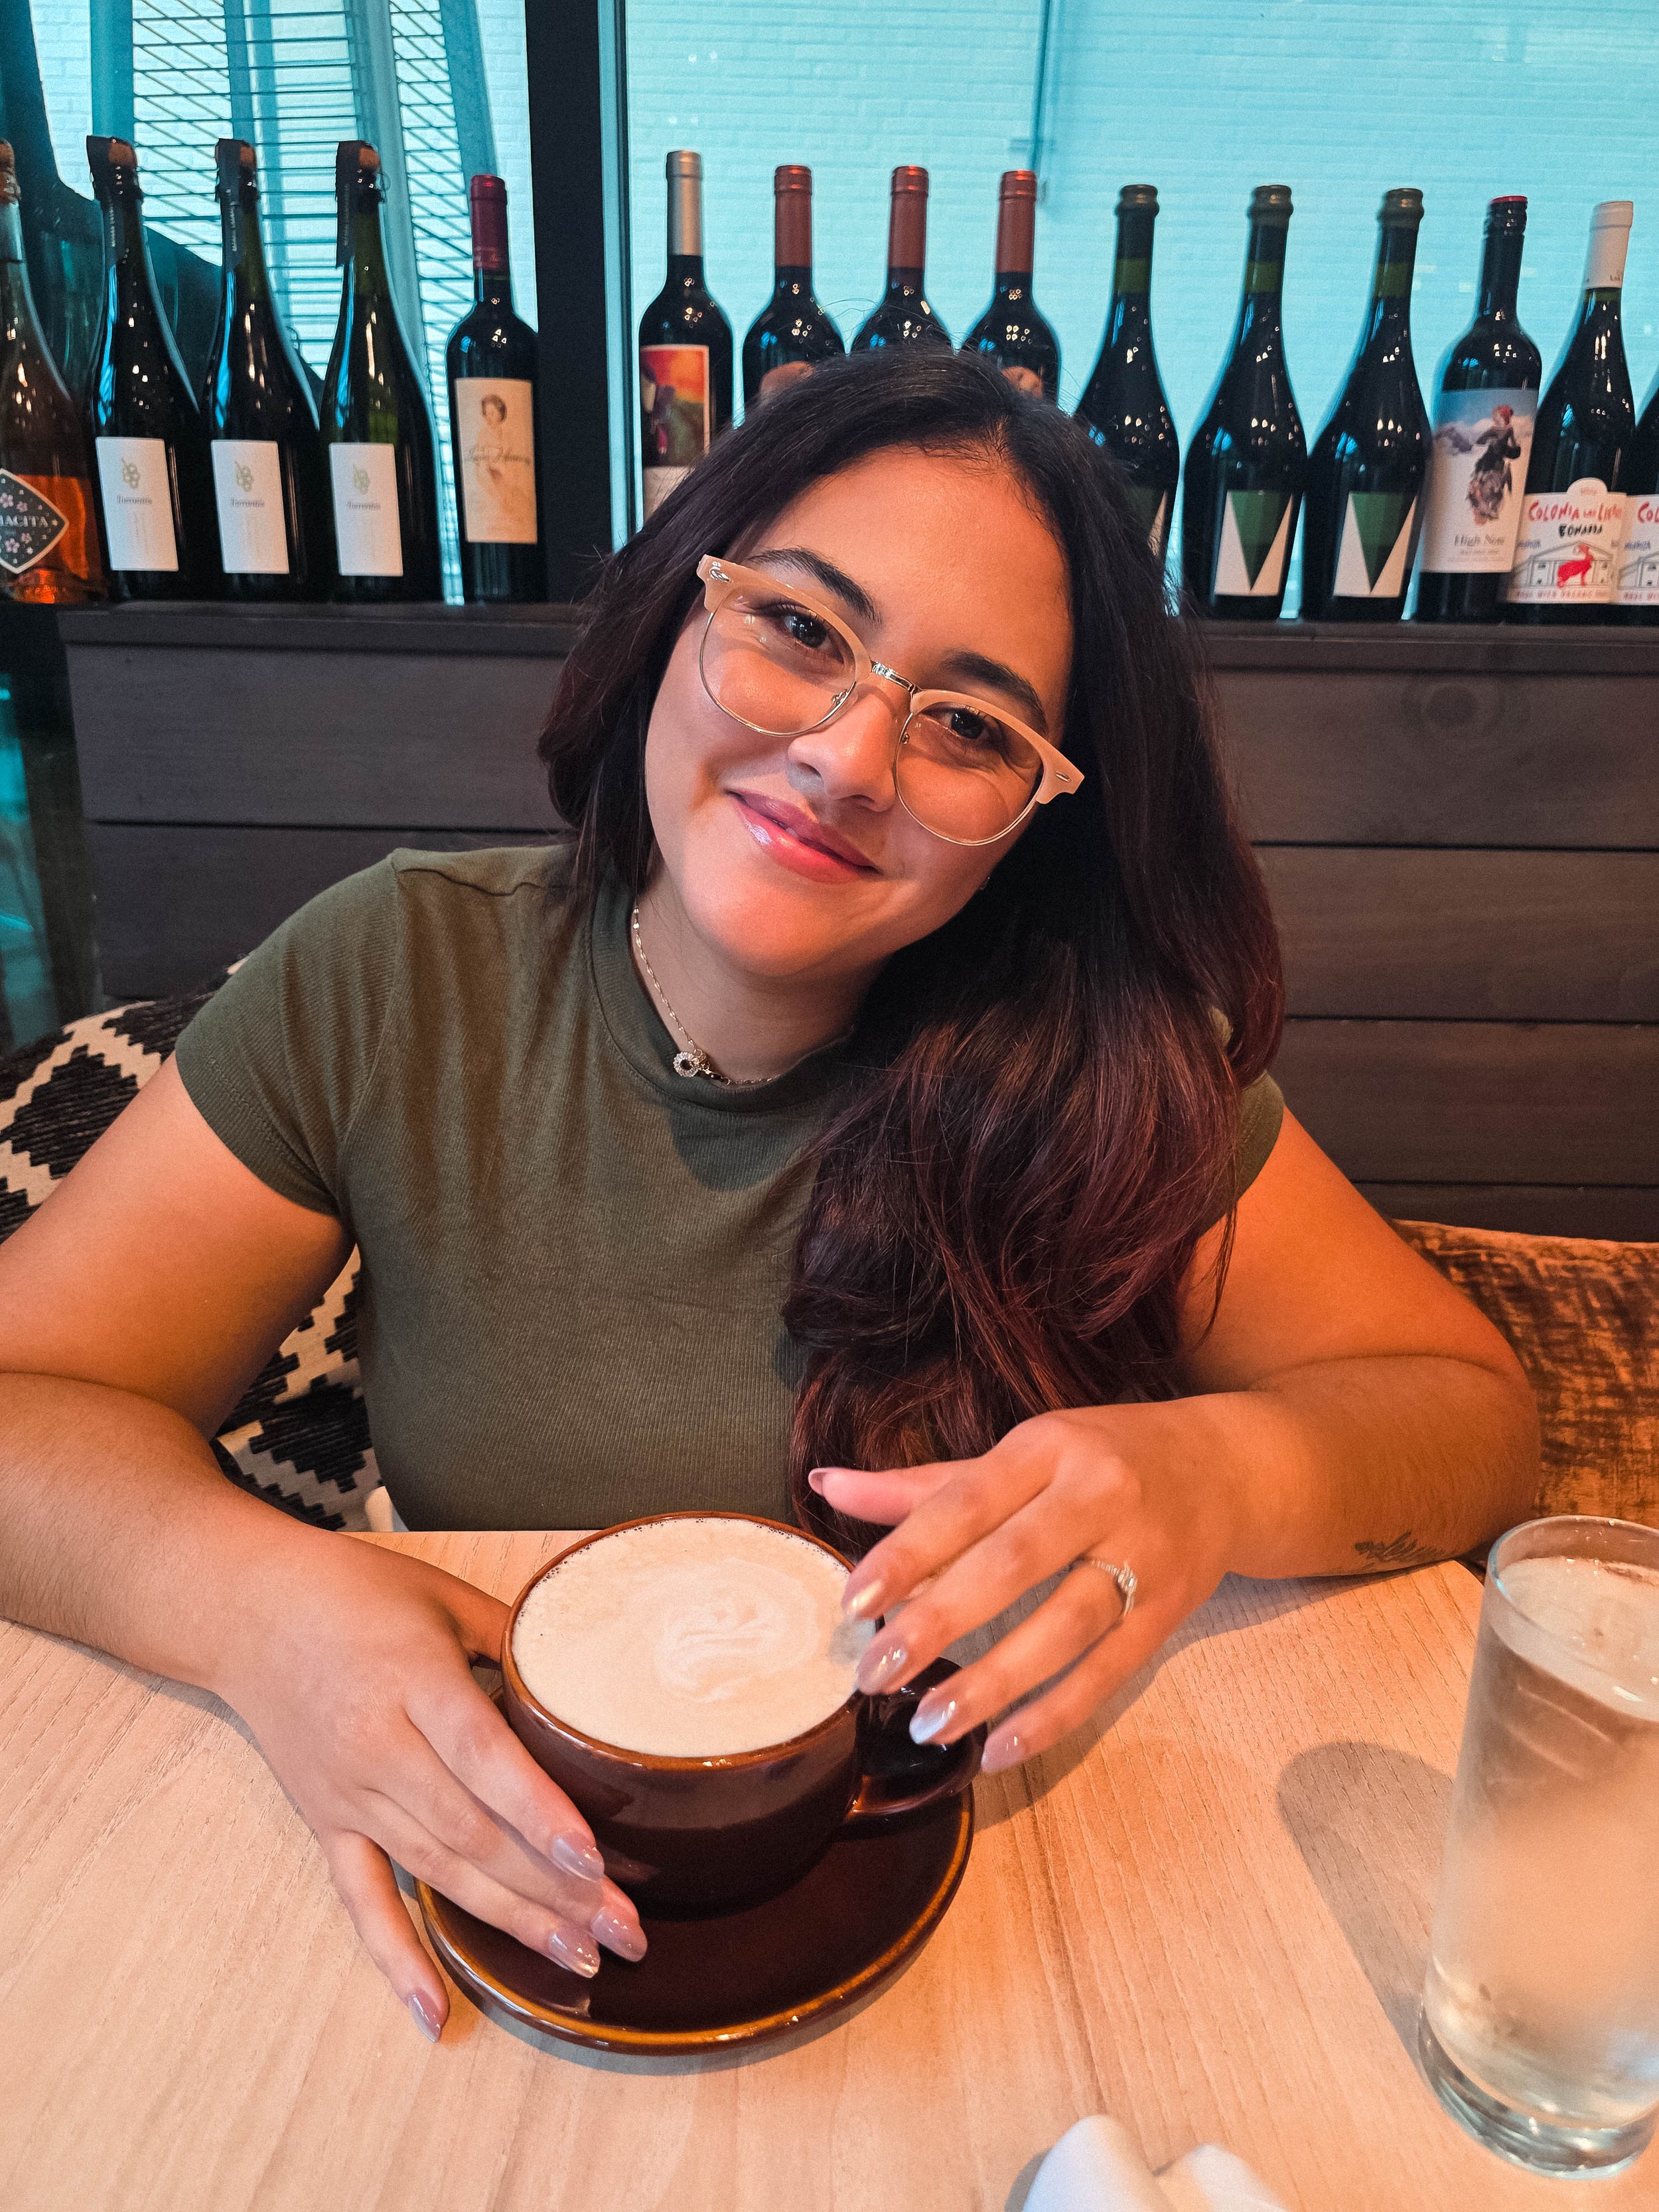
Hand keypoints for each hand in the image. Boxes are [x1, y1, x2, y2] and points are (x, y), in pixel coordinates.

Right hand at [214, 1537, 645, 2039]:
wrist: (247, 1611)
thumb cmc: (356, 1592)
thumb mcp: (445, 1596)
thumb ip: (517, 1639)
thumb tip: (592, 1675)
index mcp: (413, 1680)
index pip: (482, 1757)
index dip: (538, 1812)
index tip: (593, 1859)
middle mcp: (379, 1747)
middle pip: (472, 1831)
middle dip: (552, 1889)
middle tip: (623, 1930)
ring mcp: (349, 1794)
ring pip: (436, 1871)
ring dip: (509, 1920)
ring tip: (577, 1957)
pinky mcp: (327, 1823)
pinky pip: (361, 1899)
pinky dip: (395, 1958)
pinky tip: (433, 2012)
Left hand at [812, 1399, 1244, 1773]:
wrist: (1226, 1470)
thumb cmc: (1101, 1459)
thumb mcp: (1020, 1453)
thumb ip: (924, 1484)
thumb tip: (826, 1483)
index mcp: (1048, 1447)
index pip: (966, 1502)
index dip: (908, 1553)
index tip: (853, 1603)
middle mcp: (1099, 1495)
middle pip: (1012, 1565)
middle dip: (940, 1622)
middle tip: (875, 1673)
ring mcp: (1143, 1556)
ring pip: (1063, 1626)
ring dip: (995, 1681)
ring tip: (931, 1724)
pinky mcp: (1170, 1612)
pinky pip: (1108, 1673)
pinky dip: (1055, 1715)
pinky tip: (1002, 1748)